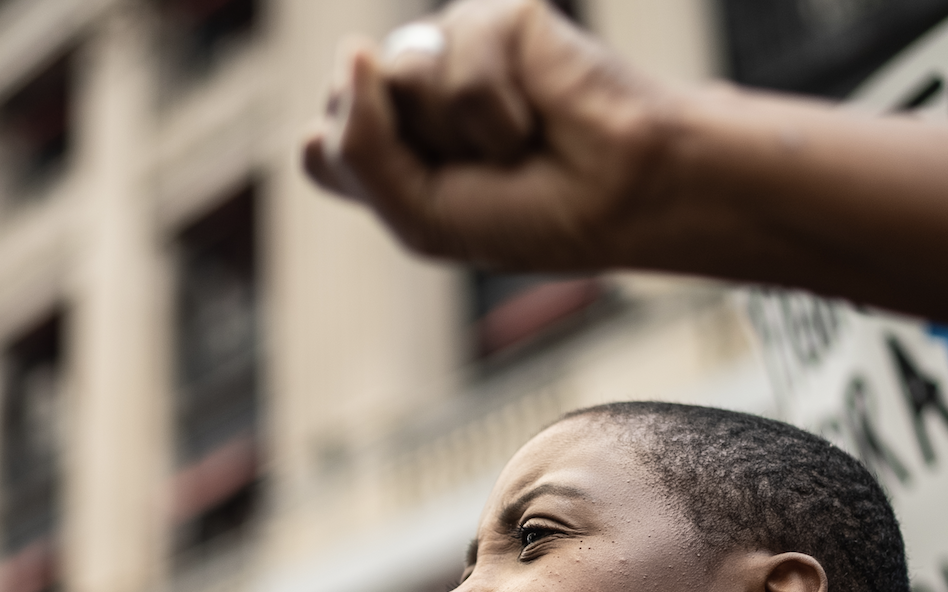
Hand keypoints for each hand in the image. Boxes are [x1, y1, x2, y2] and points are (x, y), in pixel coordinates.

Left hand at [302, 0, 679, 270]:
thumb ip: (360, 147)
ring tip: (511, 144)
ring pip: (397, 78)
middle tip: (477, 172)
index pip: (322, 148)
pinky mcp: (499, 18)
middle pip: (346, 106)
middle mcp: (414, 95)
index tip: (426, 196)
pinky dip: (496, 111)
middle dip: (408, 152)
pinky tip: (535, 115)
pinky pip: (458, 62)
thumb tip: (352, 48)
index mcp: (391, 149)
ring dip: (456, 135)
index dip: (359, 171)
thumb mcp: (418, 213)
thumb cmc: (533, 216)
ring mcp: (454, 50)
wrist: (625, 197)